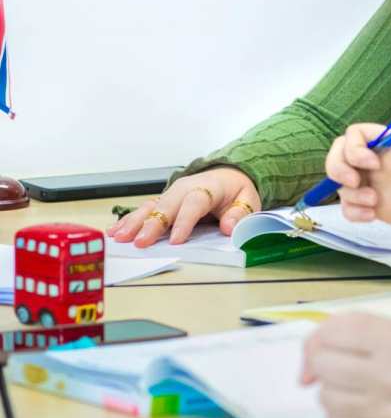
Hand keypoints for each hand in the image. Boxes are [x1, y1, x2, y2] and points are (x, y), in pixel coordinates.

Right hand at [106, 167, 260, 247]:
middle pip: (167, 205)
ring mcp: (172, 194)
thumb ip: (240, 213)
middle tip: (140, 243)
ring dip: (135, 222)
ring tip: (120, 237)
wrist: (228, 174)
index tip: (176, 240)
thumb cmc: (236, 191)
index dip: (185, 221)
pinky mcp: (163, 200)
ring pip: (151, 207)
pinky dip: (129, 219)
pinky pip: (144, 209)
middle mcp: (186, 189)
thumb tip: (229, 227)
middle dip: (153, 224)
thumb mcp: (247, 199)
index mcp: (208, 187)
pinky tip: (115, 231)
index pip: (195, 203)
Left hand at [302, 312, 390, 417]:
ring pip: (326, 396)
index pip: (336, 331)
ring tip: (357, 385)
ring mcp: (387, 411)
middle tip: (344, 363)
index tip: (326, 341)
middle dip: (325, 362)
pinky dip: (341, 413)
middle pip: (324, 364)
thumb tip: (303, 369)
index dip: (321, 335)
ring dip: (334, 388)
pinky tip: (361, 404)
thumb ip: (346, 332)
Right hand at [325, 103, 390, 258]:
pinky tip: (372, 217)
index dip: (354, 147)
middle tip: (355, 182)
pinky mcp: (380, 209)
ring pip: (342, 182)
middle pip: (341, 154)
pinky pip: (350, 206)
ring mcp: (381, 187)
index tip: (372, 163)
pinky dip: (352, 212)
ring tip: (373, 205)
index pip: (357, 134)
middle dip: (337, 167)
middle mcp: (385, 164)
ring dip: (348, 194)